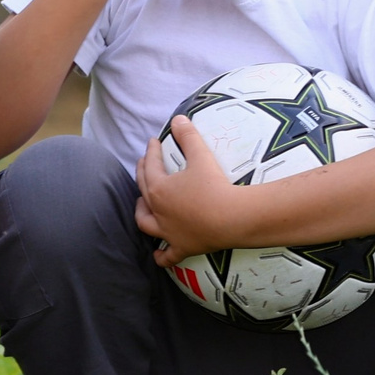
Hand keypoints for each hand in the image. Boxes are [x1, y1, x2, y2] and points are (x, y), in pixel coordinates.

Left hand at [137, 115, 242, 264]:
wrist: (233, 218)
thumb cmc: (215, 186)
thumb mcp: (201, 156)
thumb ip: (188, 136)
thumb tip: (178, 118)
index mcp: (159, 189)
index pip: (150, 166)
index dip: (151, 151)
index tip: (152, 141)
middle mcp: (158, 212)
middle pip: (144, 192)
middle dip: (142, 175)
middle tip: (145, 164)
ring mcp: (168, 232)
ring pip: (146, 224)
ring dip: (141, 213)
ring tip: (142, 205)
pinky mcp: (182, 247)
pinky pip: (166, 256)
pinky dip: (160, 257)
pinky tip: (157, 256)